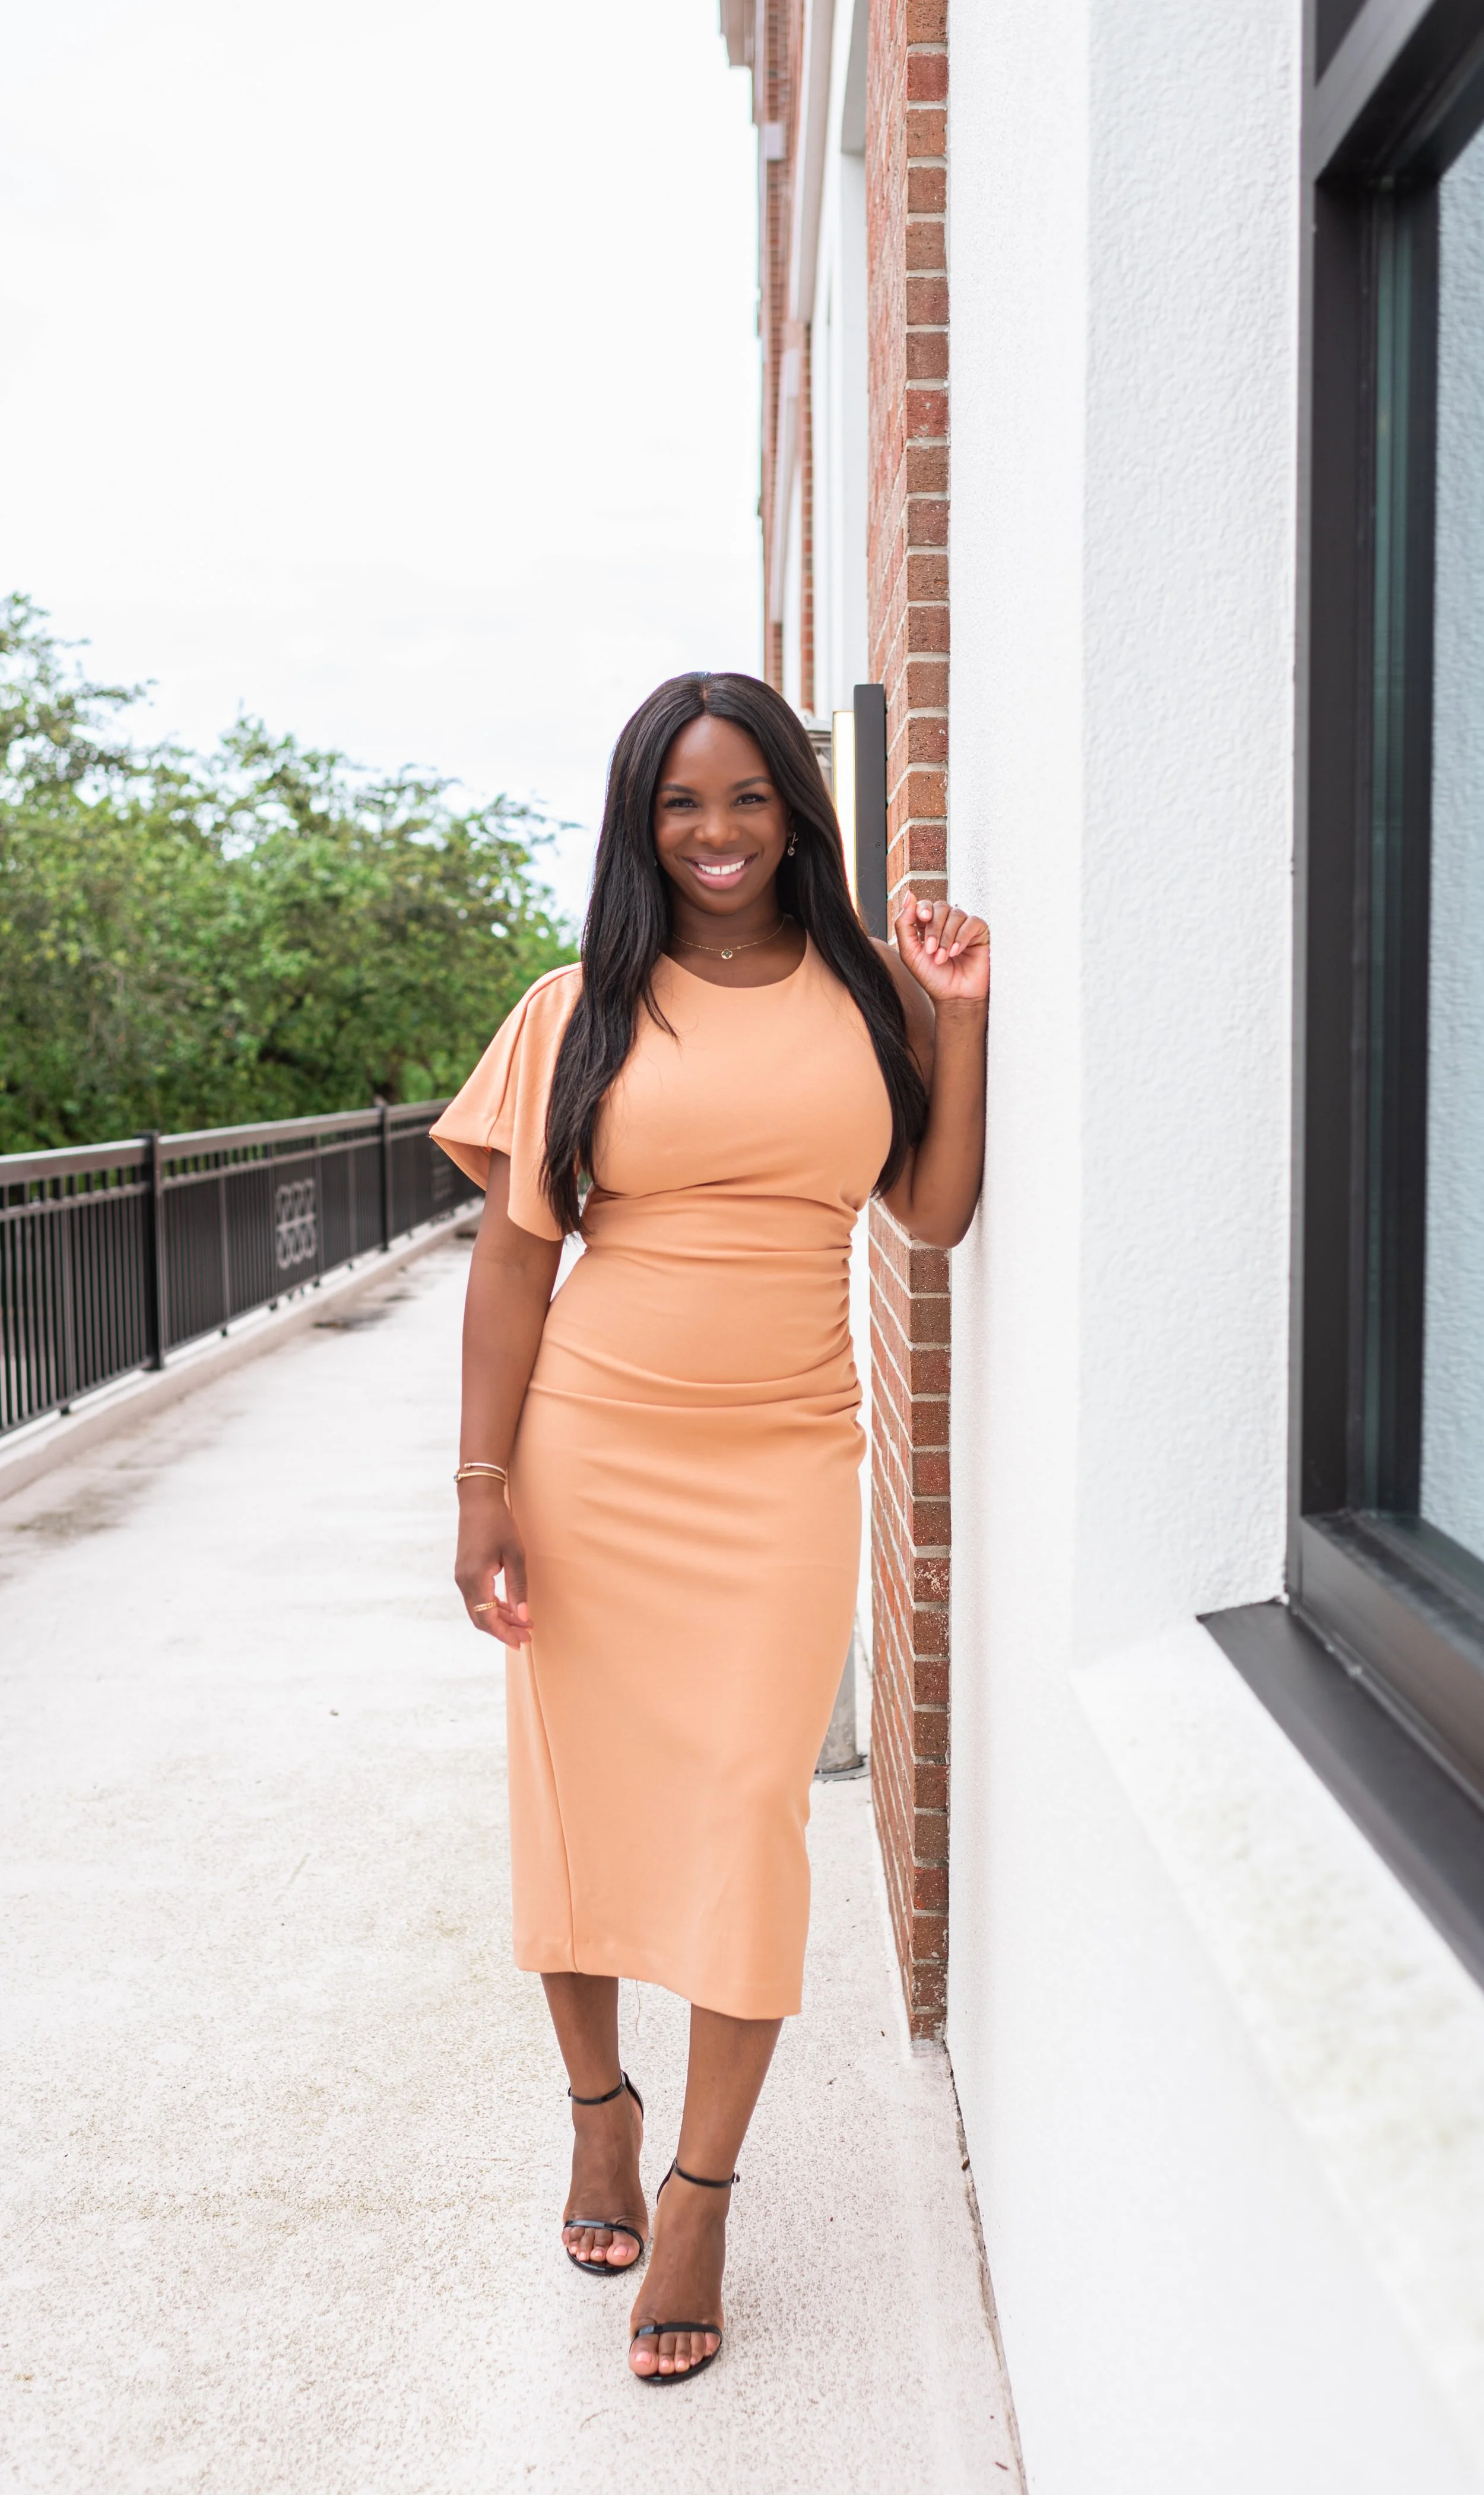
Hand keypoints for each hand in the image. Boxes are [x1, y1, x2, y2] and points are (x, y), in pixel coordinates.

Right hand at [454, 1483, 531, 1642]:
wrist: (478, 1501)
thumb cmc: (499, 1524)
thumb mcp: (515, 1555)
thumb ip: (518, 1587)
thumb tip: (523, 1616)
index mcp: (474, 1579)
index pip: (487, 1618)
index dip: (504, 1633)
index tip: (522, 1642)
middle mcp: (463, 1582)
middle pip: (481, 1618)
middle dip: (503, 1630)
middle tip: (526, 1636)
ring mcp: (461, 1577)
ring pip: (478, 1609)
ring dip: (499, 1618)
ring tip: (523, 1623)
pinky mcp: (464, 1572)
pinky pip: (477, 1598)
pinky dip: (493, 1606)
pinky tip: (510, 1607)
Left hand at [894, 892, 989, 1007]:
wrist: (953, 996)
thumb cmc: (932, 976)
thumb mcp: (910, 952)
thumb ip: (904, 924)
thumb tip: (909, 895)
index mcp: (927, 925)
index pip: (925, 904)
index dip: (923, 908)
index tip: (923, 918)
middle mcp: (946, 922)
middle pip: (940, 907)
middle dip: (934, 928)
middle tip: (931, 951)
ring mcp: (964, 926)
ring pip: (956, 914)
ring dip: (946, 937)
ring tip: (943, 958)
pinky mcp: (980, 932)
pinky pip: (972, 922)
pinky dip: (962, 936)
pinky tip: (956, 952)